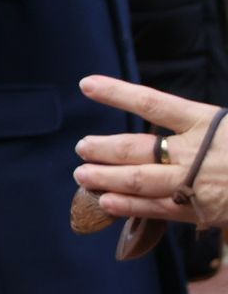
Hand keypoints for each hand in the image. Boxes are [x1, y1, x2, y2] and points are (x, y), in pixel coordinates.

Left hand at [73, 75, 227, 226]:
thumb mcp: (227, 126)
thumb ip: (197, 125)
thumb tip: (165, 118)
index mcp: (208, 121)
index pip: (152, 102)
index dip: (117, 93)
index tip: (86, 84)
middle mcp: (197, 151)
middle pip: (137, 147)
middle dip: (104, 147)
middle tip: (81, 146)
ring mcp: (197, 182)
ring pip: (140, 179)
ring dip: (106, 176)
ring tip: (82, 173)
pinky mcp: (202, 210)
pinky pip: (157, 208)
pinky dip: (129, 205)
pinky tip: (106, 200)